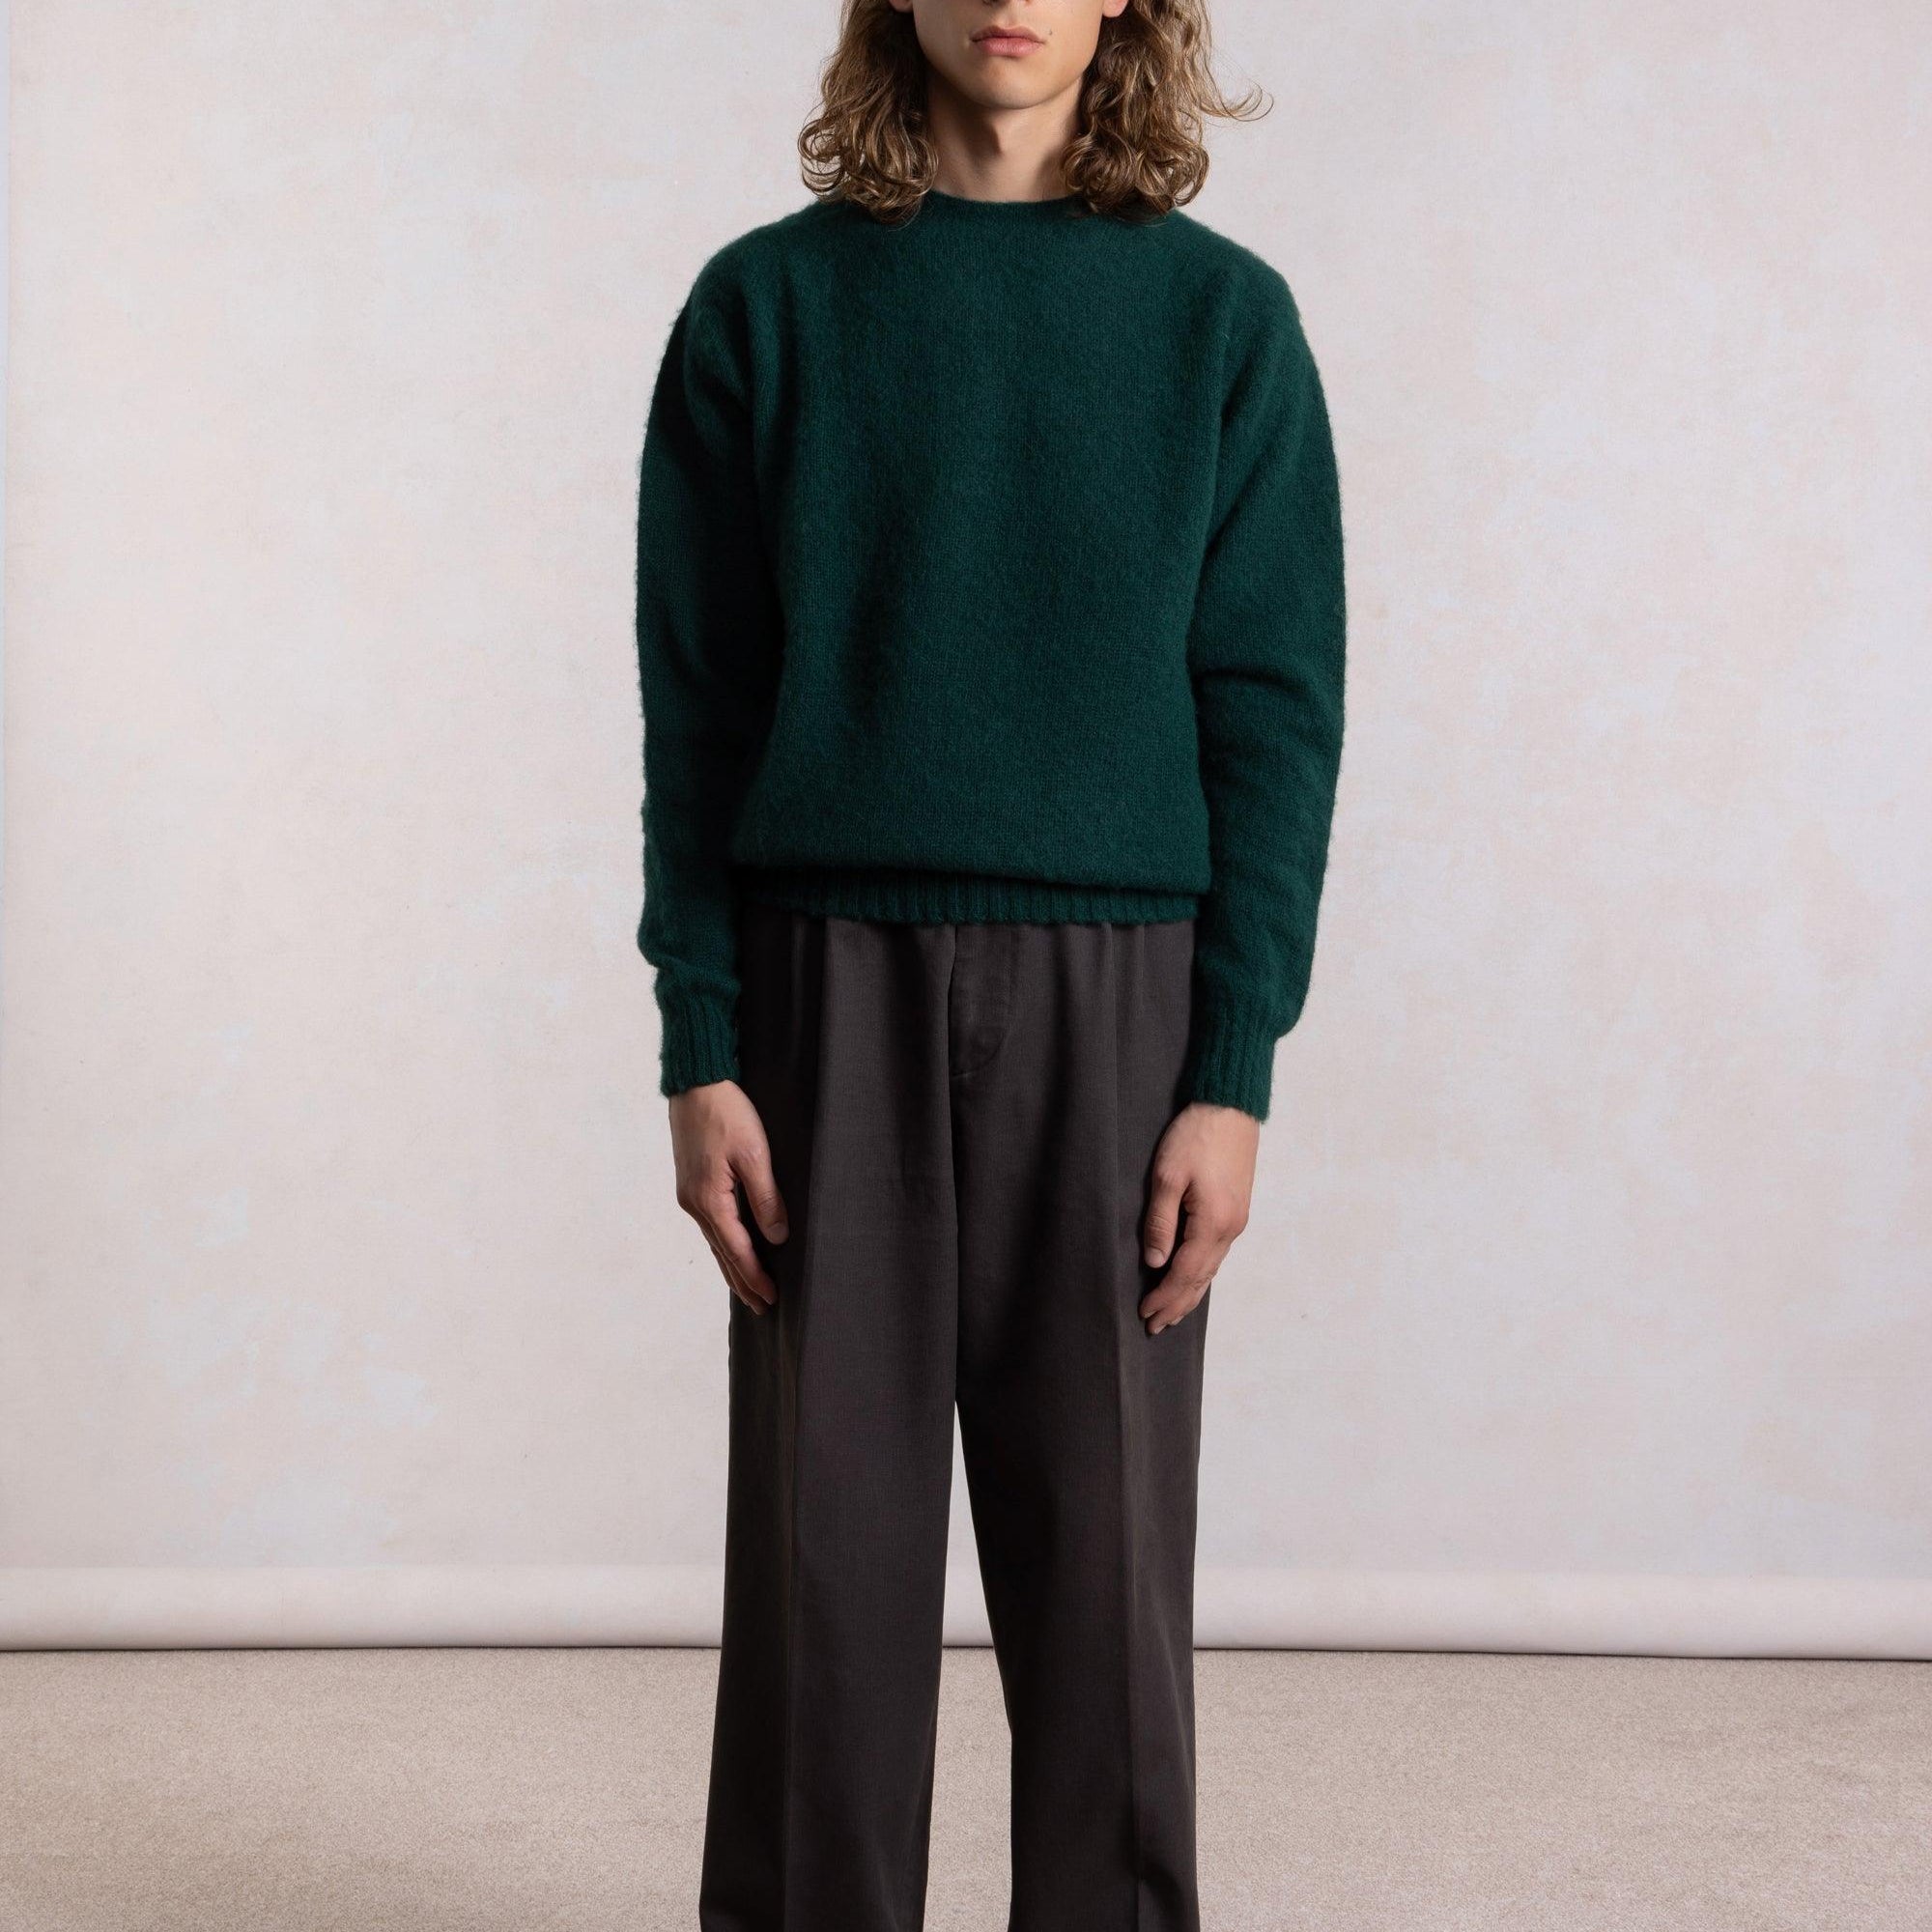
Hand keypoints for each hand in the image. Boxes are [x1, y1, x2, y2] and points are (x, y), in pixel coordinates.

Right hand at [669, 1081, 789, 1313]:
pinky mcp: (692, 1184)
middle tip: (762, 1307)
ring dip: (732, 1266)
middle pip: (722, 1253)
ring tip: (747, 1289)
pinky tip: (731, 1249)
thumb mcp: (754, 1154)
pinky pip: (710, 1225)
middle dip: (742, 1281)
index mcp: (709, 1199)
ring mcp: (689, 1194)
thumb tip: (778, 1236)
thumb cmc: (727, 1113)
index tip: (772, 1298)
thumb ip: (766, 1197)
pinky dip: (723, 1244)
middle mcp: (694, 1203)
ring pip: (715, 1241)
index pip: (737, 1249)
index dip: (755, 1276)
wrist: (696, 1083)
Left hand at [1139, 1101, 1257, 1334]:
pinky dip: (1202, 1273)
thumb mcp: (1167, 1176)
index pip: (1184, 1273)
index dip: (1164, 1297)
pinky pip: (1217, 1254)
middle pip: (1201, 1278)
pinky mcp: (1236, 1211)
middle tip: (1155, 1326)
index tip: (1145, 1314)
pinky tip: (1193, 1279)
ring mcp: (1237, 1221)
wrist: (1231, 1107)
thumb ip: (1161, 1222)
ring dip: (1191, 1293)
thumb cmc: (1196, 1136)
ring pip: (1212, 1268)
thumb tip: (1155, 1262)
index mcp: (1212, 1223)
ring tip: (1173, 1313)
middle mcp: (1230, 1229)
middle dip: (1178, 1304)